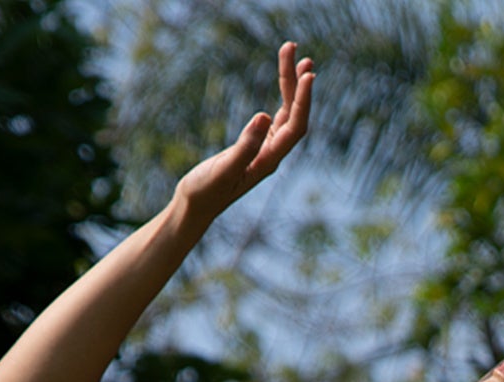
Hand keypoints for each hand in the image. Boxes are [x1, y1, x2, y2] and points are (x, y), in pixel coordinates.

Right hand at [174, 42, 314, 220]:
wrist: (195, 207)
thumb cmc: (206, 191)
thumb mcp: (224, 169)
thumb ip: (245, 145)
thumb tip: (263, 115)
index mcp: (268, 161)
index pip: (295, 127)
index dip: (304, 101)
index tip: (308, 74)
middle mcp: (272, 155)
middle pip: (293, 116)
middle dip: (297, 84)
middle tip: (298, 52)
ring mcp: (265, 150)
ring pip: (286, 114)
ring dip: (291, 86)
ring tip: (295, 57)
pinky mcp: (255, 147)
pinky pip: (276, 118)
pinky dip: (282, 98)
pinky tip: (285, 82)